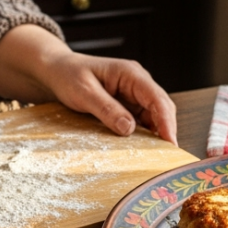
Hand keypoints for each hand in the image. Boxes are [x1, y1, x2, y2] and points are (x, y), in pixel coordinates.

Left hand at [42, 53, 178, 144]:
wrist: (57, 71)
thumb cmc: (68, 75)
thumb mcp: (84, 92)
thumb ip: (106, 109)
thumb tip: (128, 128)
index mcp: (130, 73)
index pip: (156, 98)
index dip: (166, 121)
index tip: (170, 142)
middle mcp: (137, 83)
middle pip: (161, 107)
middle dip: (166, 130)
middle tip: (168, 156)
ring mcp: (133, 94)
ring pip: (154, 116)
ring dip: (156, 134)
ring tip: (157, 155)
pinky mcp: (127, 104)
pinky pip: (142, 120)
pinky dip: (144, 134)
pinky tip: (142, 148)